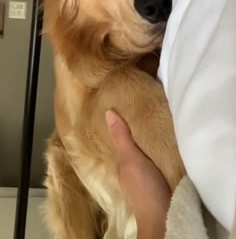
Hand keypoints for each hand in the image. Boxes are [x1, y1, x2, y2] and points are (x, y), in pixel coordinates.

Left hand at [105, 110, 170, 238]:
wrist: (165, 217)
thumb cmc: (144, 187)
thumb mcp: (131, 159)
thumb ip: (122, 138)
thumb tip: (108, 112)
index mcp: (124, 162)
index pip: (122, 138)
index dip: (125, 123)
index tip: (131, 104)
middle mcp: (133, 167)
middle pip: (136, 144)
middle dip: (141, 130)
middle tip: (150, 108)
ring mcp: (148, 174)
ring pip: (148, 151)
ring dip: (153, 140)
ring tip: (161, 120)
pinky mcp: (163, 178)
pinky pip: (161, 158)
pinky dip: (163, 149)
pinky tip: (170, 141)